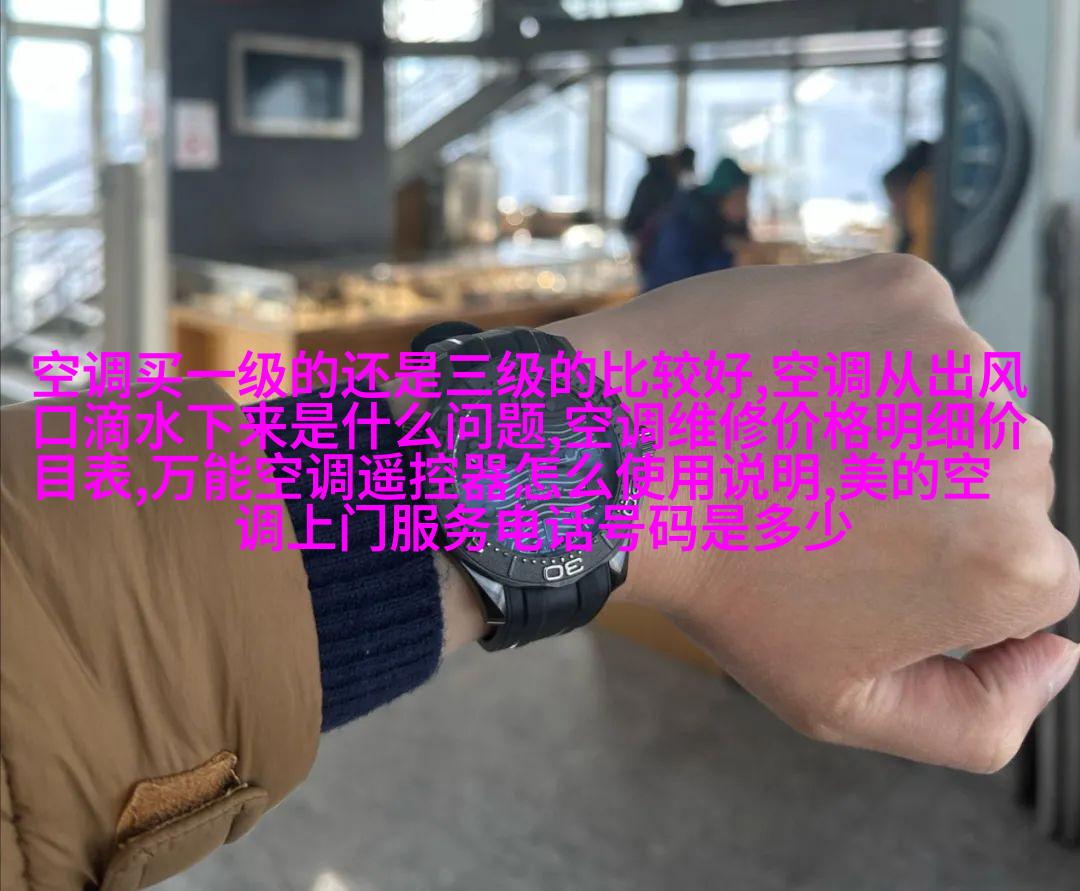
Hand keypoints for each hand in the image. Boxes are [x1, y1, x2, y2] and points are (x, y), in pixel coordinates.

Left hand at [547, 254, 1079, 772]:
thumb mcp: (842, 704)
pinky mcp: (905, 287)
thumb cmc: (722, 582)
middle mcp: (1012, 449)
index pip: (1026, 578)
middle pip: (1002, 483)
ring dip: (902, 422)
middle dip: (931, 499)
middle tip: (824, 505)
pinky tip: (797, 385)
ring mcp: (959, 356)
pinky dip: (869, 356)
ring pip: (960, 404)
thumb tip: (1057, 660)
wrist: (622, 460)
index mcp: (1013, 562)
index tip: (859, 562)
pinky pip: (913, 334)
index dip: (936, 577)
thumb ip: (978, 719)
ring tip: (804, 443)